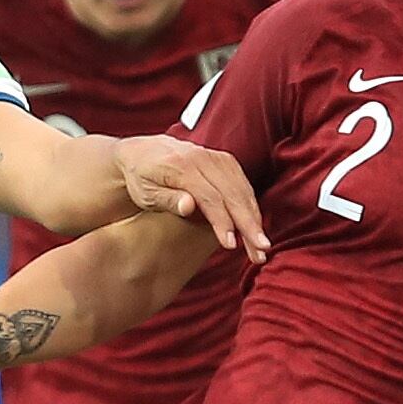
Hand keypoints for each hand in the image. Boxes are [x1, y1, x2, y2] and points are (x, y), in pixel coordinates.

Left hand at [116, 135, 267, 260]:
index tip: (231, 244)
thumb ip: (168, 199)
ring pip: (242, 190)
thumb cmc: (141, 178)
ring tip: (262, 246)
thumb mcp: (145, 192)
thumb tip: (189, 206)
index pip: (209, 197)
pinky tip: (256, 227)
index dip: (222, 221)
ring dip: (255, 219)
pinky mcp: (224, 161)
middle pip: (233, 193)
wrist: (142, 153)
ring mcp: (216, 158)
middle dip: (249, 223)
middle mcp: (203, 158)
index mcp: (181, 166)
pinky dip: (252, 206)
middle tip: (260, 249)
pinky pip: (243, 184)